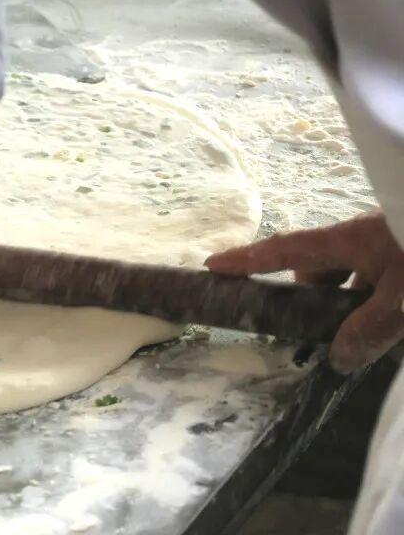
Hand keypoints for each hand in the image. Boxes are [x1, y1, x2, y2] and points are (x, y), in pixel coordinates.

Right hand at [205, 211, 403, 372]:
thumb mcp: (402, 298)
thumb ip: (370, 328)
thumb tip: (338, 359)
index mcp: (345, 240)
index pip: (283, 249)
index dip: (246, 258)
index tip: (213, 265)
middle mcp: (357, 239)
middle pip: (317, 268)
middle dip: (311, 298)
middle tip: (317, 334)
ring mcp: (381, 245)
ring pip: (349, 276)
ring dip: (348, 302)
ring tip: (366, 333)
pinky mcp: (398, 254)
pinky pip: (375, 280)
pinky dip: (373, 300)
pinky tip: (390, 321)